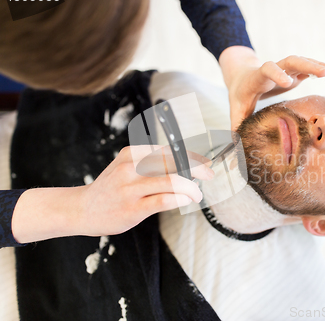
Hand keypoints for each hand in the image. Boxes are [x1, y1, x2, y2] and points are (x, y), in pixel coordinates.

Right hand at [78, 145, 213, 235]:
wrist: (81, 209)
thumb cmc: (112, 188)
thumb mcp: (127, 167)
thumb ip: (152, 164)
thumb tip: (188, 165)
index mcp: (132, 153)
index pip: (170, 150)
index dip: (192, 157)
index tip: (205, 164)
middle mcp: (131, 167)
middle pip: (174, 162)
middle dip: (197, 169)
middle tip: (209, 176)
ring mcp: (131, 188)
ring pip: (172, 181)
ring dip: (192, 188)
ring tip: (197, 194)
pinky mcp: (133, 208)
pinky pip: (164, 200)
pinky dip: (181, 199)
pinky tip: (186, 201)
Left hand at [219, 47, 324, 130]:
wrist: (242, 75)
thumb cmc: (240, 95)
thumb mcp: (236, 109)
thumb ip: (237, 125)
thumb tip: (237, 146)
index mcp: (257, 79)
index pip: (267, 71)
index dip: (276, 75)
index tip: (288, 84)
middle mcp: (272, 70)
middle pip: (289, 61)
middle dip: (305, 65)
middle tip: (323, 73)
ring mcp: (283, 70)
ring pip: (299, 62)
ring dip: (314, 65)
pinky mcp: (291, 72)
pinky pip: (305, 67)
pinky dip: (316, 67)